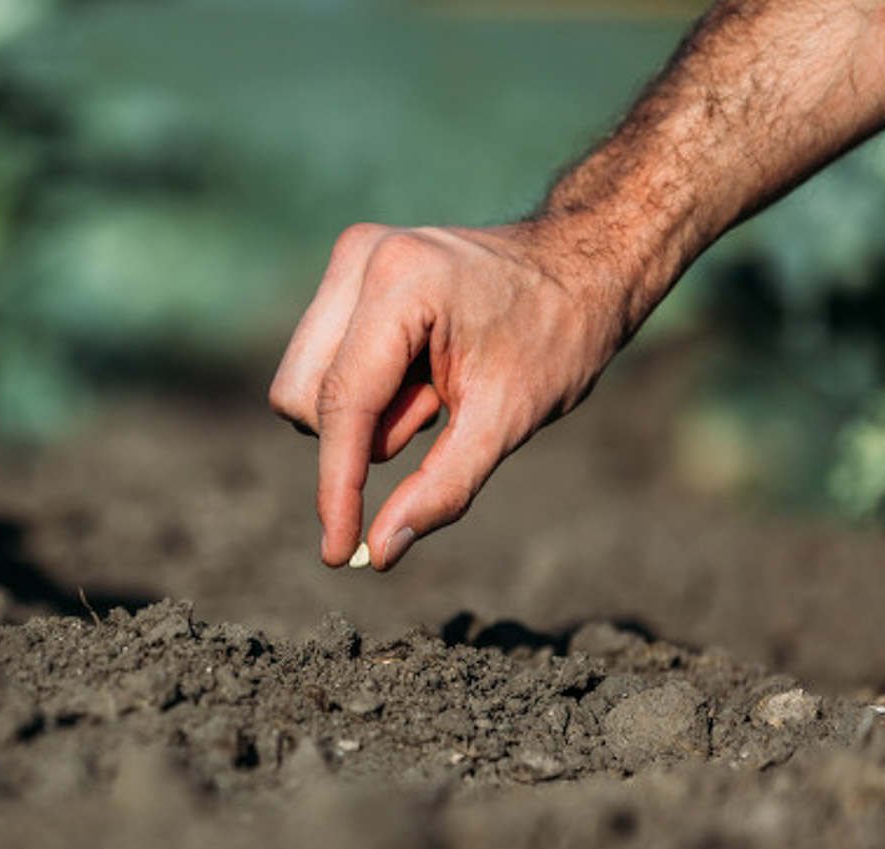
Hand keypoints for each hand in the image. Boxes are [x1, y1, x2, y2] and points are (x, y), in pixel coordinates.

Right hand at [268, 222, 628, 569]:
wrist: (581, 263)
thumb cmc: (557, 336)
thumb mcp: (508, 421)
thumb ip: (443, 487)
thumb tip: (379, 552)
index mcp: (402, 281)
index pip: (344, 404)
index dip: (336, 487)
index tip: (335, 554)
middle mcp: (362, 258)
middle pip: (304, 397)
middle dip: (360, 436)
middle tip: (434, 417)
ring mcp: (350, 259)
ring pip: (303, 385)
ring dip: (364, 415)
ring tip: (435, 389)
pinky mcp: (346, 272)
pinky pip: (319, 365)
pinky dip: (365, 392)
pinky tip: (421, 372)